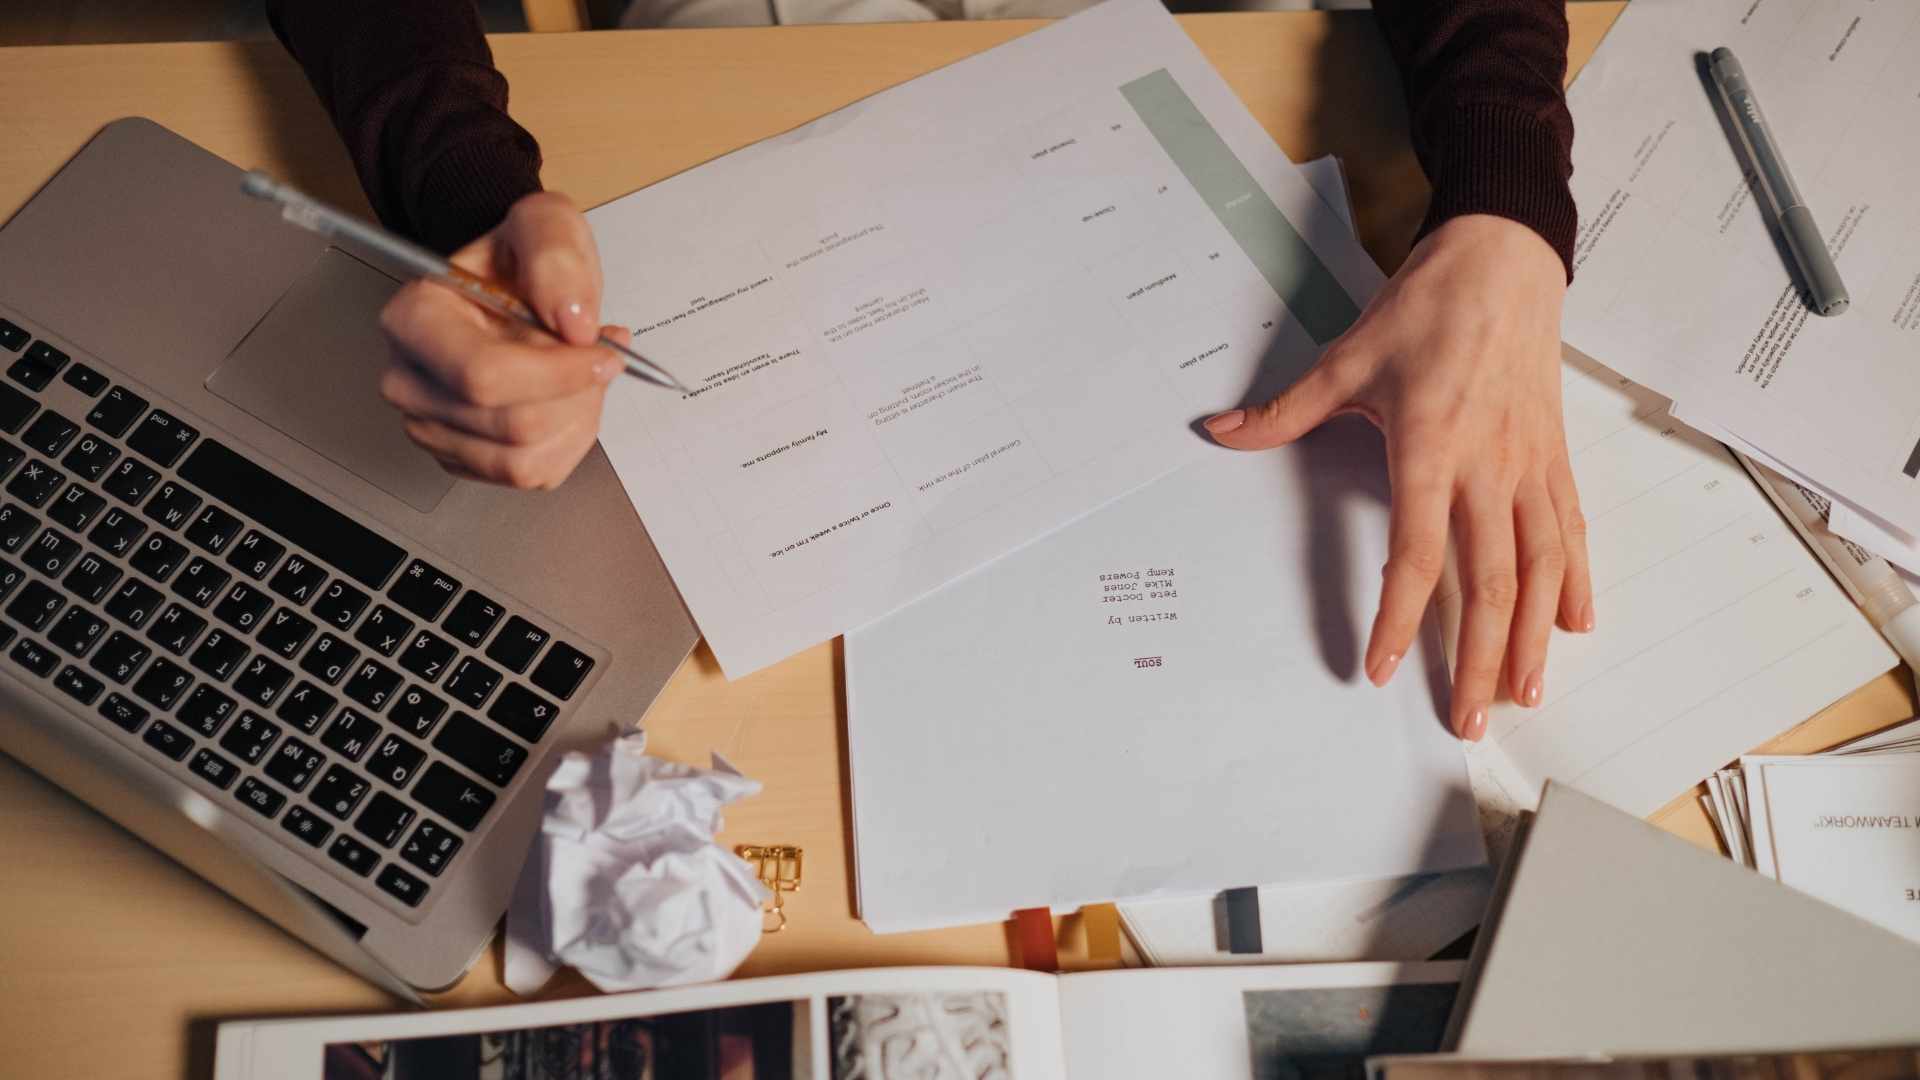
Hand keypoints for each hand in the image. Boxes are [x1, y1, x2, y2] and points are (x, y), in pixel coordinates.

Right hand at [379, 191, 622, 489]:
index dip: (557, 374)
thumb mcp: (545, 225)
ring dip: (576, 419)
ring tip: (579, 374)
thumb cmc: (517, 259)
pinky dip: (569, 440)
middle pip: (511, 426)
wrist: (511, 283)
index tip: (601, 352)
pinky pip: (535, 475)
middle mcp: (410, 380)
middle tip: (595, 355)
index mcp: (414, 319)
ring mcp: (432, 426)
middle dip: (575, 395)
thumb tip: (573, 322)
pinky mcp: (464, 458)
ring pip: (525, 461)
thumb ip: (557, 257)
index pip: (483, 376)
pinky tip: (567, 399)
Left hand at [1204, 214, 1591, 740]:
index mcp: (1430, 444)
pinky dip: (1576, 582)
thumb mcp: (1347, 357)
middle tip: (1466, 719)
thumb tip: (1220, 432)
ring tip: (1523, 693)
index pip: (1417, 550)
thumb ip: (1285, 411)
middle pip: (1490, 580)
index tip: (1377, 666)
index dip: (1397, 616)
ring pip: (1541, 567)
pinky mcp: (1556, 456)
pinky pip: (1571, 531)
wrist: (1504, 258)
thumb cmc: (1429, 306)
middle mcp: (1488, 464)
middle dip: (1476, 657)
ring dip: (1533, 637)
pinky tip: (1575, 625)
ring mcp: (1530, 464)